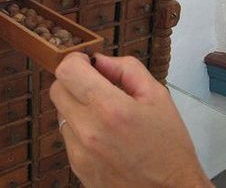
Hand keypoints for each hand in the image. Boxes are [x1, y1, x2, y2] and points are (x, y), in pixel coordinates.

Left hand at [50, 52, 212, 187]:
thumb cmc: (169, 146)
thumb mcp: (157, 96)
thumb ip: (126, 69)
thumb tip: (99, 60)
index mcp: (110, 108)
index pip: (67, 71)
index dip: (76, 60)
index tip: (87, 63)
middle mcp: (88, 130)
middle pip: (57, 88)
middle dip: (73, 81)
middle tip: (95, 86)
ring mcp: (79, 151)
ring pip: (60, 111)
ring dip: (76, 105)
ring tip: (104, 114)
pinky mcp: (76, 165)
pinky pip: (67, 134)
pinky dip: (79, 127)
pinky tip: (103, 134)